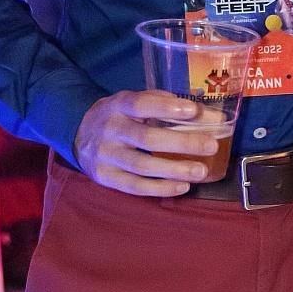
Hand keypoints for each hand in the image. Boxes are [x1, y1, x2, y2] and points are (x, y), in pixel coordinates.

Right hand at [75, 90, 226, 195]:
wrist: (79, 135)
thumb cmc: (120, 117)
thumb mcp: (136, 103)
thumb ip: (169, 106)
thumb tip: (213, 117)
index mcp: (118, 105)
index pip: (141, 104)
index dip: (166, 107)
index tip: (192, 110)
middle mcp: (109, 130)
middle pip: (146, 138)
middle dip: (181, 142)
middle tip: (211, 146)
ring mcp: (105, 156)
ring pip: (142, 166)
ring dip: (174, 169)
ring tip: (201, 171)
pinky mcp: (106, 177)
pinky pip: (135, 186)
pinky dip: (161, 188)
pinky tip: (182, 186)